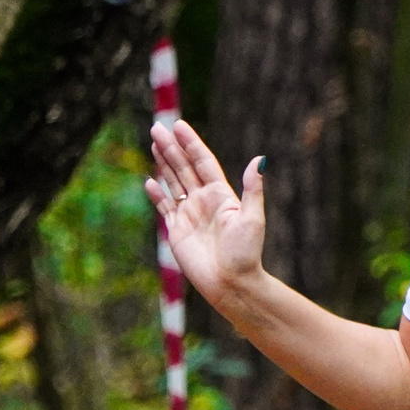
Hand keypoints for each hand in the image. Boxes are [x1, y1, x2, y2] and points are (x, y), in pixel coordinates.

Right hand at [145, 119, 267, 305]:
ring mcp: (189, 214)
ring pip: (173, 182)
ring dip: (163, 163)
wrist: (231, 282)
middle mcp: (204, 201)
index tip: (179, 126)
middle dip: (171, 148)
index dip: (191, 144)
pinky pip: (164, 207)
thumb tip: (260, 159)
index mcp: (222, 195)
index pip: (203, 162)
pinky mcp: (177, 230)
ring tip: (153, 143)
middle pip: (184, 168)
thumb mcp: (252, 218)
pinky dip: (157, 194)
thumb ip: (252, 188)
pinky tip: (149, 181)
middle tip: (157, 127)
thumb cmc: (245, 252)